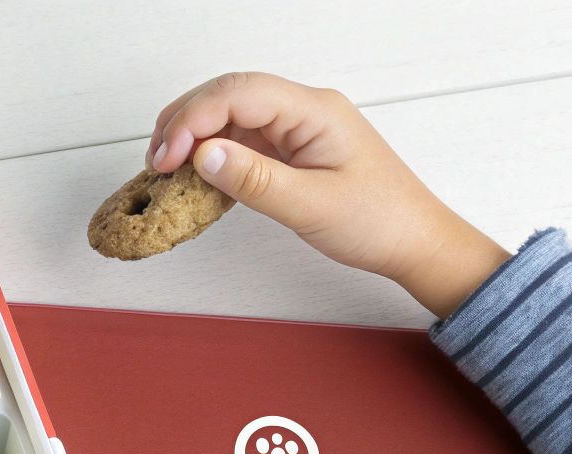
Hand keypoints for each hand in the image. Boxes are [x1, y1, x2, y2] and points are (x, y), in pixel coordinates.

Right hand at [148, 72, 508, 318]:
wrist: (415, 242)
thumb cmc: (379, 222)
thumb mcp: (312, 206)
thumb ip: (255, 179)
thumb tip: (202, 154)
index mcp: (315, 111)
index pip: (238, 93)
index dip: (193, 119)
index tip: (168, 157)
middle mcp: (304, 110)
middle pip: (229, 95)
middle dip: (185, 122)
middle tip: (156, 162)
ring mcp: (298, 128)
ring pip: (232, 116)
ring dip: (195, 138)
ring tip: (167, 171)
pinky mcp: (293, 150)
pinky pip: (244, 141)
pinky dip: (214, 156)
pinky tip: (197, 179)